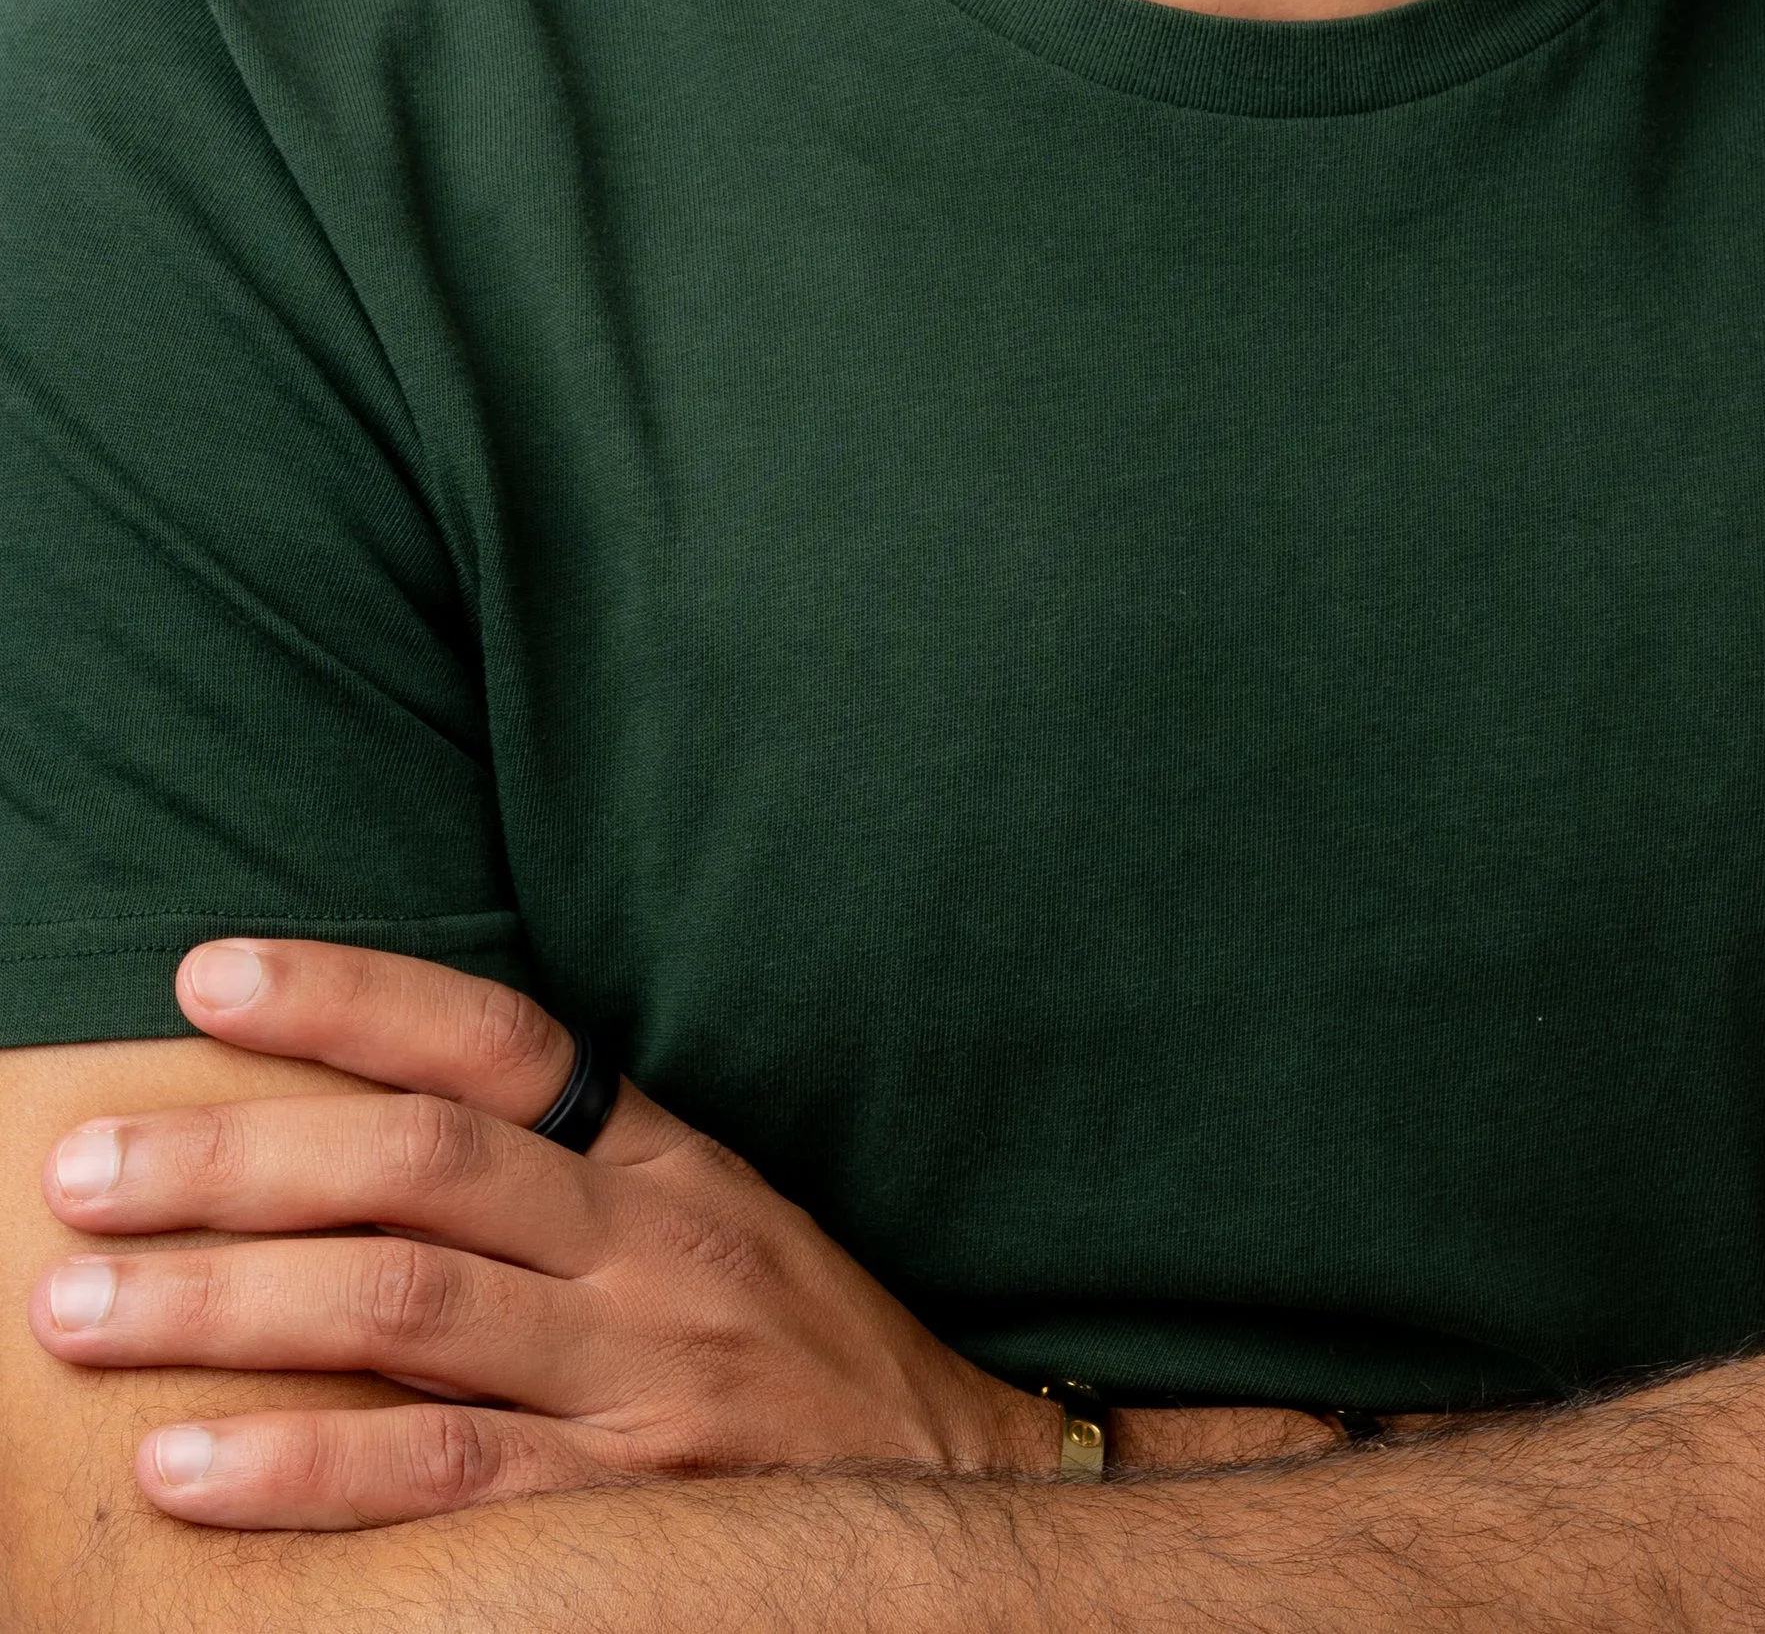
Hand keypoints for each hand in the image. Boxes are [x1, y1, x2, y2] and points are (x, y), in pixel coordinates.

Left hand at [27, 936, 1065, 1529]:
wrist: (959, 1496)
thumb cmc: (794, 1353)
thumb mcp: (705, 1220)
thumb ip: (564, 1175)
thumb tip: (358, 1122)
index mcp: (660, 1159)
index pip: (492, 1040)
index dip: (346, 995)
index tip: (204, 975)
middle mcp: (648, 1247)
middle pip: (416, 1166)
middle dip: (230, 1161)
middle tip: (81, 1172)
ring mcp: (640, 1377)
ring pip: (406, 1309)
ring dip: (225, 1307)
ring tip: (81, 1308)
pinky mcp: (633, 1506)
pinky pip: (446, 1479)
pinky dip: (305, 1474)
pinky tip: (190, 1470)